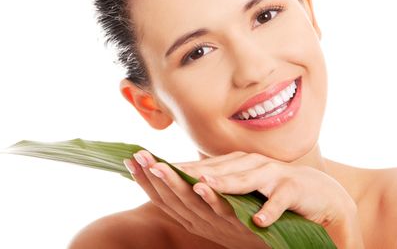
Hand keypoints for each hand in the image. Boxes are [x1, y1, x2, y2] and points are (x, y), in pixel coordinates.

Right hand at [124, 151, 268, 248]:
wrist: (267, 239)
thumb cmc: (234, 219)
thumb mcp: (206, 206)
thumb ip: (190, 190)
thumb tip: (174, 168)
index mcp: (188, 215)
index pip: (160, 196)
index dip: (144, 179)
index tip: (129, 159)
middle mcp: (197, 221)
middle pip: (170, 198)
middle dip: (152, 177)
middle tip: (138, 156)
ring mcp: (215, 222)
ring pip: (190, 202)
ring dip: (174, 183)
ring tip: (160, 166)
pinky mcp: (236, 223)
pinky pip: (220, 209)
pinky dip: (209, 197)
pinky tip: (200, 183)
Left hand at [174, 151, 364, 248]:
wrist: (315, 192)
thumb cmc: (270, 189)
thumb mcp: (240, 186)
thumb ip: (214, 179)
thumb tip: (180, 179)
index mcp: (232, 167)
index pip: (196, 170)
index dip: (171, 169)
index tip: (143, 165)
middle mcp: (247, 166)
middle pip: (214, 171)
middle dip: (185, 171)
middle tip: (157, 167)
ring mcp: (270, 176)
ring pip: (245, 181)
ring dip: (225, 184)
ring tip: (203, 187)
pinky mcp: (291, 190)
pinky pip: (279, 201)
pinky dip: (271, 210)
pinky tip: (260, 219)